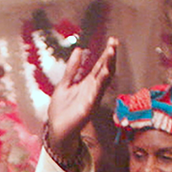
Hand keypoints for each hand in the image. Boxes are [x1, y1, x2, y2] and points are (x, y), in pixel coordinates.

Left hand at [43, 38, 117, 161]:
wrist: (57, 130)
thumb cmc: (61, 110)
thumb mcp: (65, 84)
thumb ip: (72, 69)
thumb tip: (79, 50)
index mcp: (88, 84)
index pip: (100, 65)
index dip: (106, 53)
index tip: (112, 41)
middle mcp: (93, 90)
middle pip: (105, 70)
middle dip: (110, 57)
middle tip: (114, 43)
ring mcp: (92, 99)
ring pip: (103, 80)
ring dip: (108, 66)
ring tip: (111, 53)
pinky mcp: (87, 108)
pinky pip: (96, 94)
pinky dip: (100, 84)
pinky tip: (104, 73)